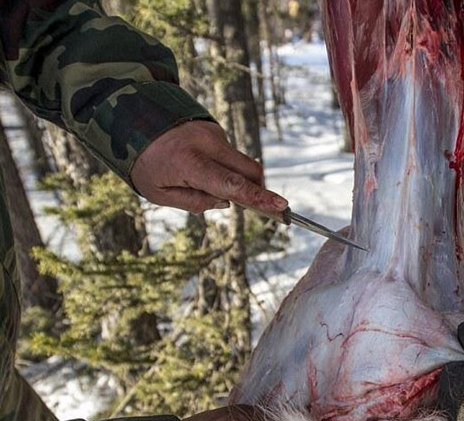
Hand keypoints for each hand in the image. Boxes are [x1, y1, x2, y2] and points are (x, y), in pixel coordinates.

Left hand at [131, 121, 287, 214]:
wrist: (129, 116)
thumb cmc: (142, 161)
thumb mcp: (158, 193)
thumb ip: (194, 202)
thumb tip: (226, 202)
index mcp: (190, 163)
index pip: (232, 184)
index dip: (259, 198)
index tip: (281, 206)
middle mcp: (206, 145)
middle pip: (250, 171)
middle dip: (258, 190)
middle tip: (258, 208)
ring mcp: (213, 134)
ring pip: (240, 163)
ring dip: (234, 178)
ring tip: (200, 182)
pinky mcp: (214, 130)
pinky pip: (228, 154)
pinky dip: (222, 166)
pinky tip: (196, 167)